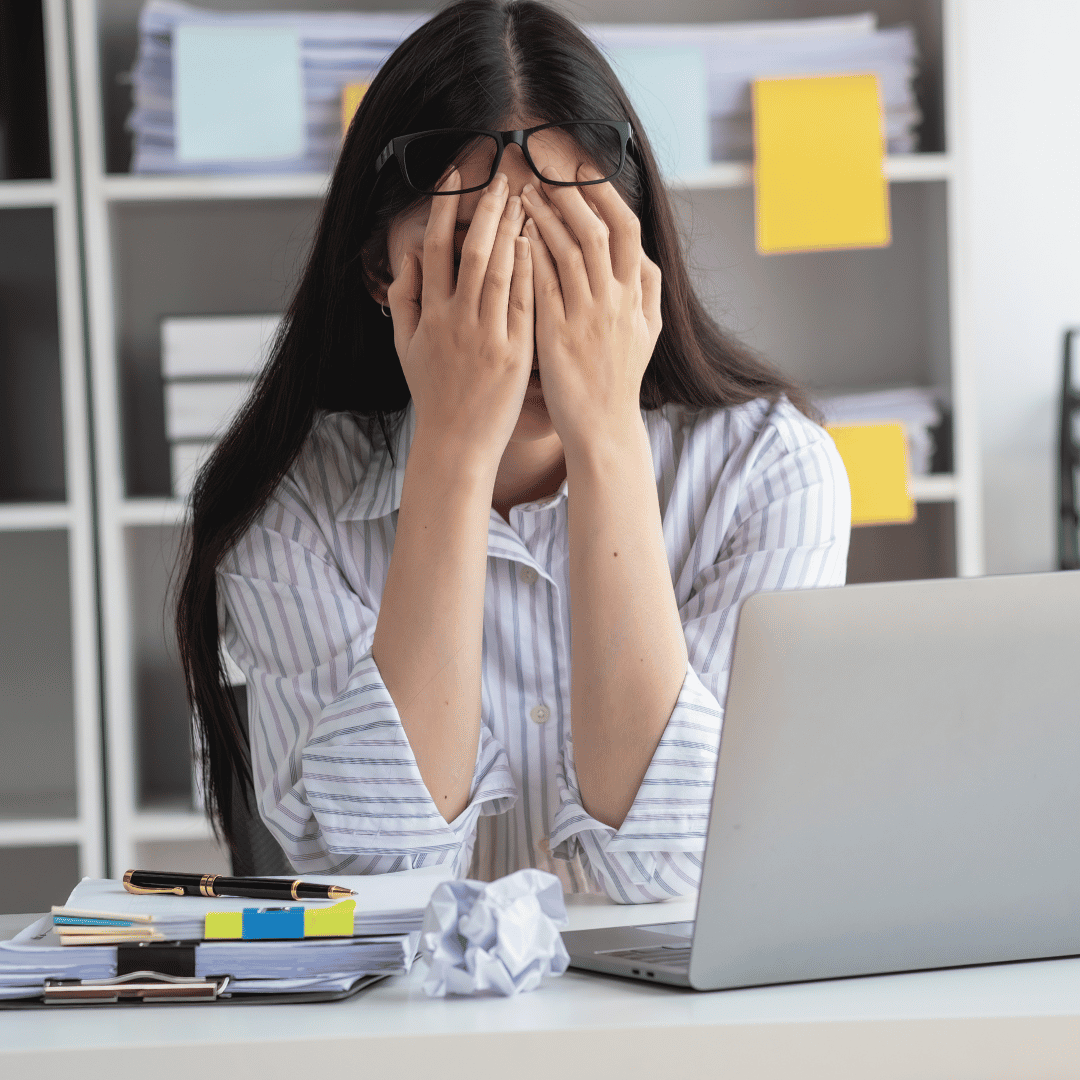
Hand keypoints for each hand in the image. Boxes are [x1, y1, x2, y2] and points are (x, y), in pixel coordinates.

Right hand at [385, 169, 533, 465]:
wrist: (456, 442)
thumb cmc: (433, 394)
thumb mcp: (405, 348)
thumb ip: (404, 301)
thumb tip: (408, 257)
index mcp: (429, 315)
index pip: (435, 249)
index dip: (443, 208)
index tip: (455, 177)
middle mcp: (456, 321)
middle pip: (471, 251)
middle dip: (486, 210)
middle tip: (501, 178)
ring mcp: (487, 336)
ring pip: (499, 271)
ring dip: (511, 230)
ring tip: (524, 199)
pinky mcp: (514, 353)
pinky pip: (523, 303)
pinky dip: (528, 270)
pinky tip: (537, 242)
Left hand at [519, 163, 661, 456]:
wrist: (603, 426)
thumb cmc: (620, 377)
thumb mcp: (648, 329)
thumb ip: (648, 286)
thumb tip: (641, 251)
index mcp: (636, 294)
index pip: (626, 227)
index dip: (603, 193)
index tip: (581, 168)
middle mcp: (614, 300)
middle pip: (595, 230)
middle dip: (569, 193)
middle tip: (545, 168)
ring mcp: (586, 317)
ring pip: (567, 251)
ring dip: (544, 217)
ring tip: (524, 192)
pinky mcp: (558, 335)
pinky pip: (542, 284)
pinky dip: (530, 254)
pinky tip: (514, 235)